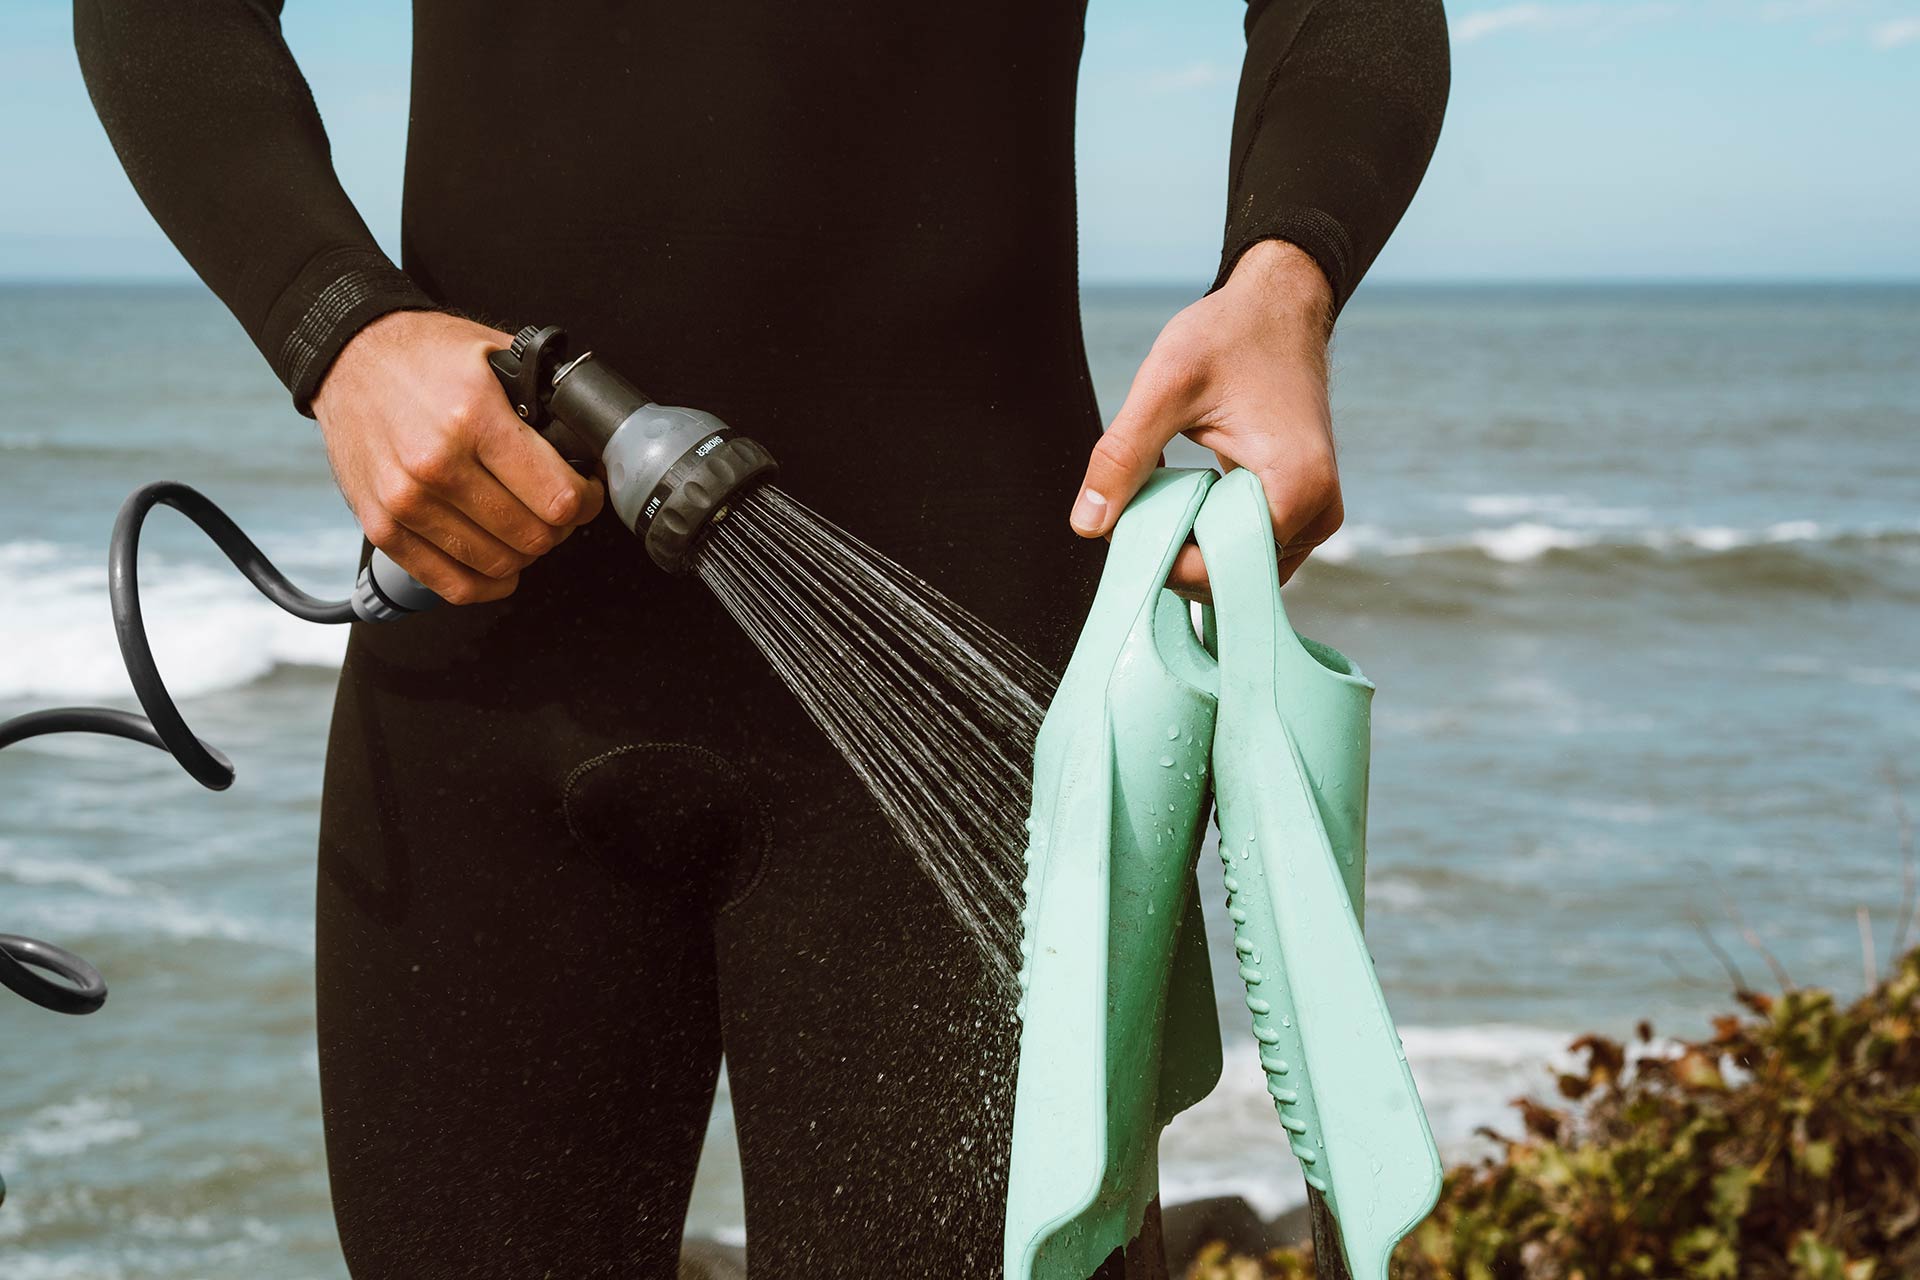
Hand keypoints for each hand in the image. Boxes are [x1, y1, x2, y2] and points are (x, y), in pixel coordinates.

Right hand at [313, 311, 604, 604]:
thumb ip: (544, 395)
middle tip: (557, 508)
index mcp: (472, 419)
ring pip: (498, 564)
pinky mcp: (382, 528)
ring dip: (524, 553)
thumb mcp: (492, 352)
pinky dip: (486, 583)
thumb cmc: (421, 354)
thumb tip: (589, 439)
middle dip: (560, 527)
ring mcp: (405, 502)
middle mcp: (436, 466)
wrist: (348, 357)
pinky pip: (452, 585)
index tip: (586, 492)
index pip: (557, 498)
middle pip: (533, 537)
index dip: (586, 501)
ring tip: (525, 525)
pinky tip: (499, 564)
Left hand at [1068, 239, 1339, 596]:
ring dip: (1190, 543)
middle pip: (1232, 576)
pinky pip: (1246, 544)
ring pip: (1238, 566)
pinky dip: (1207, 529)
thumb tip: (1088, 525)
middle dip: (1175, 554)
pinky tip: (1180, 494)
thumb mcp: (1165, 388)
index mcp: (1297, 488)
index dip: (1164, 561)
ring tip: (1157, 497)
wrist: (1278, 305)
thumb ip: (1122, 457)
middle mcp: (1318, 513)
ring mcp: (1314, 515)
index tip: (1123, 526)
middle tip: (1133, 512)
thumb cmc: (1229, 335)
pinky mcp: (1301, 507)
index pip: (1221, 570)